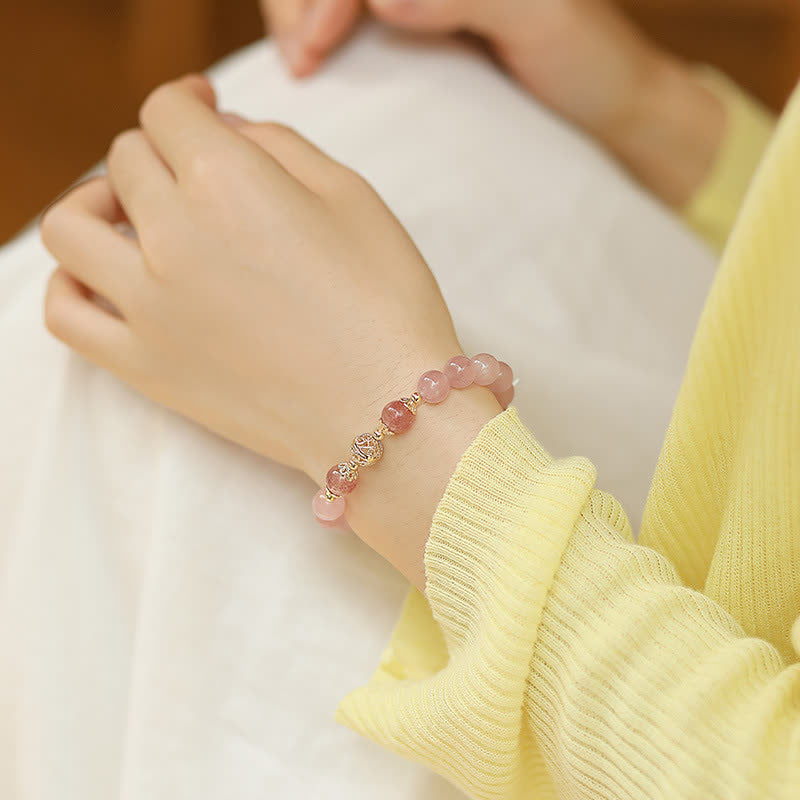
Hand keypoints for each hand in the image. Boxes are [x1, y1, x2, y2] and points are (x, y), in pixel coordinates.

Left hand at [40, 75, 498, 587]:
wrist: (385, 409)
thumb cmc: (387, 303)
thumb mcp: (353, 196)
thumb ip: (279, 145)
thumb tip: (225, 132)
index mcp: (227, 181)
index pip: (167, 111)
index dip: (187, 101)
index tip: (204, 112)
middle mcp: (173, 235)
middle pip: (125, 161)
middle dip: (162, 153)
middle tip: (197, 174)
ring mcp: (148, 306)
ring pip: (72, 227)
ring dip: (96, 204)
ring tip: (133, 218)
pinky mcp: (144, 366)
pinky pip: (66, 313)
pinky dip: (70, 281)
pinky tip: (105, 276)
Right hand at [263, 0, 724, 206]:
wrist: (610, 104)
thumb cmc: (590, 62)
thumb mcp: (542, 21)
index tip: (313, 46)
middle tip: (297, 59)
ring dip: (305, 7)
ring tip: (298, 60)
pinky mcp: (428, 10)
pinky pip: (361, 7)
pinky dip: (326, 22)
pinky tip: (316, 51)